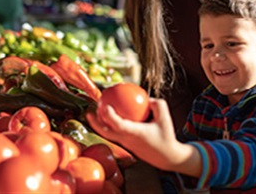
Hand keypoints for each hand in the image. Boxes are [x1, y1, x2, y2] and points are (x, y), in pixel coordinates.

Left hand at [86, 98, 200, 175]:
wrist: (167, 157)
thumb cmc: (166, 136)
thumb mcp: (165, 117)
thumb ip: (157, 104)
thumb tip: (146, 97)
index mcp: (135, 133)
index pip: (118, 125)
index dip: (109, 116)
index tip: (105, 105)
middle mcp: (127, 140)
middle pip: (105, 133)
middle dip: (94, 123)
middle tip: (89, 112)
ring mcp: (126, 144)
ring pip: (109, 134)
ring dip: (100, 125)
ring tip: (96, 113)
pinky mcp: (127, 146)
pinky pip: (116, 135)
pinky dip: (111, 126)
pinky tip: (113, 118)